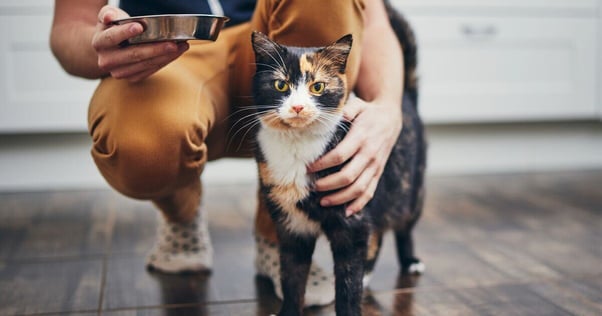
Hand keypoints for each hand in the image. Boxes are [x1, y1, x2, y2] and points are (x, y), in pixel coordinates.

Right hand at [92, 5, 188, 81]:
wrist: (109, 49)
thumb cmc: (113, 28)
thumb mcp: (109, 17)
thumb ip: (109, 14)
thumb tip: (108, 18)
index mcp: (99, 42)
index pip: (111, 38)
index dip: (125, 32)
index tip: (139, 27)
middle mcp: (107, 61)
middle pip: (133, 55)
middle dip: (155, 49)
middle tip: (173, 43)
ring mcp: (119, 72)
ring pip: (145, 65)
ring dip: (165, 56)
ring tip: (181, 46)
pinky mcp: (132, 78)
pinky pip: (151, 71)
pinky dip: (165, 61)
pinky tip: (176, 53)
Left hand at [307, 95, 401, 215]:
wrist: (390, 117)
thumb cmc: (367, 112)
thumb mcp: (357, 106)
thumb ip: (345, 111)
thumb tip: (332, 117)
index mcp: (361, 137)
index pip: (339, 156)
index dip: (322, 164)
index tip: (308, 168)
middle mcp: (369, 154)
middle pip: (348, 176)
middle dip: (328, 185)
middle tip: (312, 187)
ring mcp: (375, 166)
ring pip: (358, 188)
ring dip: (340, 198)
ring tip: (323, 201)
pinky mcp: (378, 172)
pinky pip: (370, 192)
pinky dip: (359, 204)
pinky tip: (346, 212)